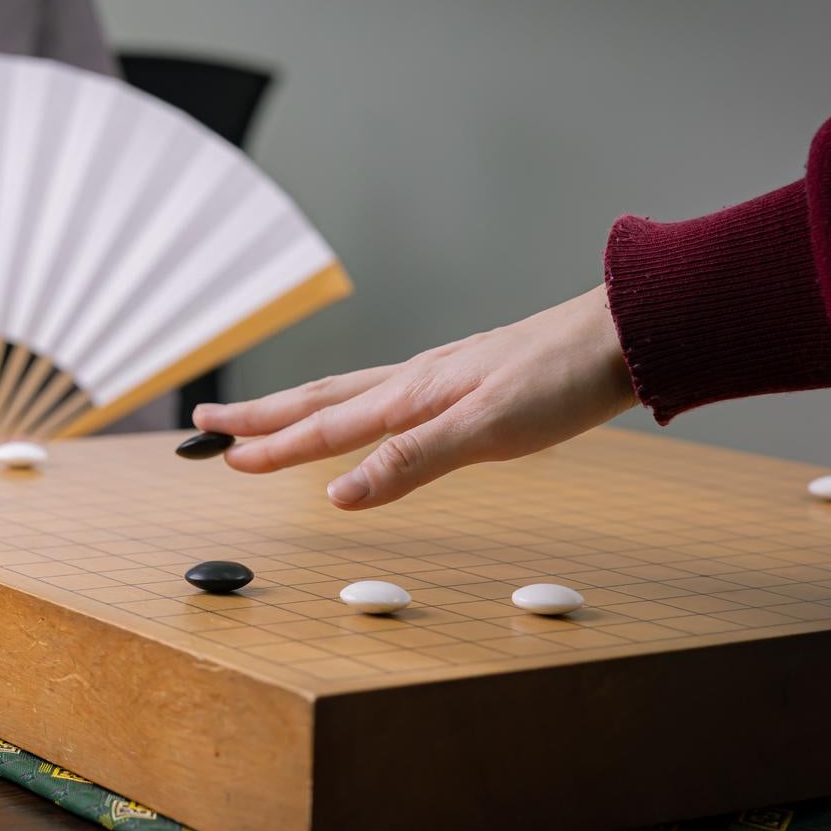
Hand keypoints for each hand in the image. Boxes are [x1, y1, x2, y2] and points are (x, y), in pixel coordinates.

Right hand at [192, 284, 636, 509]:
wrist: (624, 335)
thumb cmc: (561, 381)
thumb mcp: (485, 430)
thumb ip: (410, 462)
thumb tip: (337, 494)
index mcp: (412, 394)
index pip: (323, 426)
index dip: (270, 446)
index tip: (220, 457)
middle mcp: (415, 380)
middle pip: (319, 401)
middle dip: (260, 418)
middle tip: (206, 426)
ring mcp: (438, 376)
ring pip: (349, 394)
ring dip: (298, 409)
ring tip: (264, 419)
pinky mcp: (464, 379)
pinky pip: (383, 395)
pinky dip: (349, 408)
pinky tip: (362, 414)